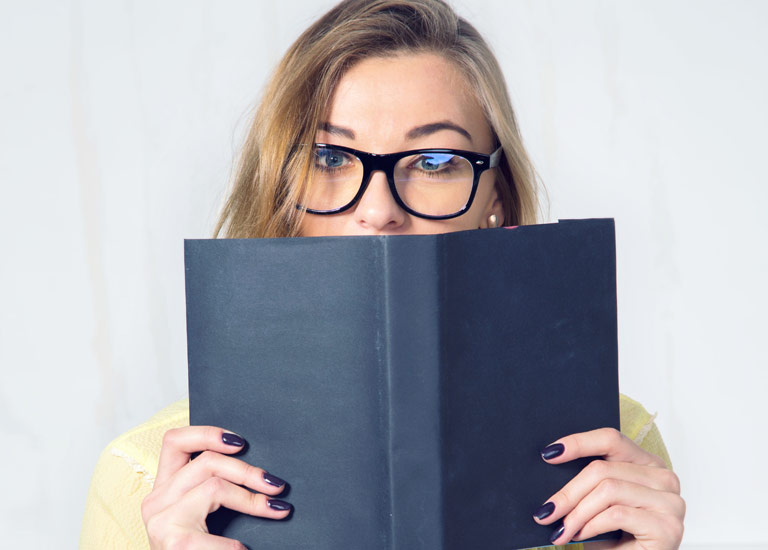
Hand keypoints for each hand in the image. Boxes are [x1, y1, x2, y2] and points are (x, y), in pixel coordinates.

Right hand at [142, 426, 291, 548]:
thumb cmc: (198, 548)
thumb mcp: (200, 513)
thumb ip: (213, 486)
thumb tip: (258, 470)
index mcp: (163, 489)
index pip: (174, 441)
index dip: (207, 433)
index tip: (242, 442)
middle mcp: (156, 500)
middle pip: (207, 462)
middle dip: (248, 471)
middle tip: (278, 486)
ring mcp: (161, 521)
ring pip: (215, 487)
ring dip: (252, 500)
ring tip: (276, 510)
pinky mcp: (174, 541)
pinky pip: (221, 533)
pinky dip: (237, 544)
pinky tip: (244, 549)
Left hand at [531, 427, 684, 549]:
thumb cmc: (620, 539)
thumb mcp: (603, 504)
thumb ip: (591, 483)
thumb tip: (552, 462)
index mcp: (648, 464)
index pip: (612, 439)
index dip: (579, 442)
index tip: (549, 453)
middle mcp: (664, 478)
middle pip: (603, 469)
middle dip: (568, 493)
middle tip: (547, 511)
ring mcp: (670, 502)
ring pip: (607, 490)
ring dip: (577, 513)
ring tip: (561, 529)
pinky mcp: (667, 526)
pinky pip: (616, 514)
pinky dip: (591, 525)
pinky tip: (580, 535)